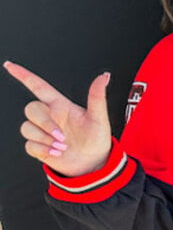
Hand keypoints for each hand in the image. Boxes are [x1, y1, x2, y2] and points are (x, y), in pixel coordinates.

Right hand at [4, 61, 112, 176]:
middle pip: (31, 109)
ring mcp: (42, 132)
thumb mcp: (99, 118)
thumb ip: (98, 97)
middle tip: (63, 137)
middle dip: (45, 123)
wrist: (93, 164)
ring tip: (63, 147)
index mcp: (60, 105)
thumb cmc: (97, 139)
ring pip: (27, 128)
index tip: (10, 65)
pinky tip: (56, 153)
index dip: (23, 75)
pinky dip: (42, 150)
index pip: (38, 86)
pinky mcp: (38, 147)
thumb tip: (104, 76)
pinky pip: (29, 144)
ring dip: (45, 139)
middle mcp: (49, 116)